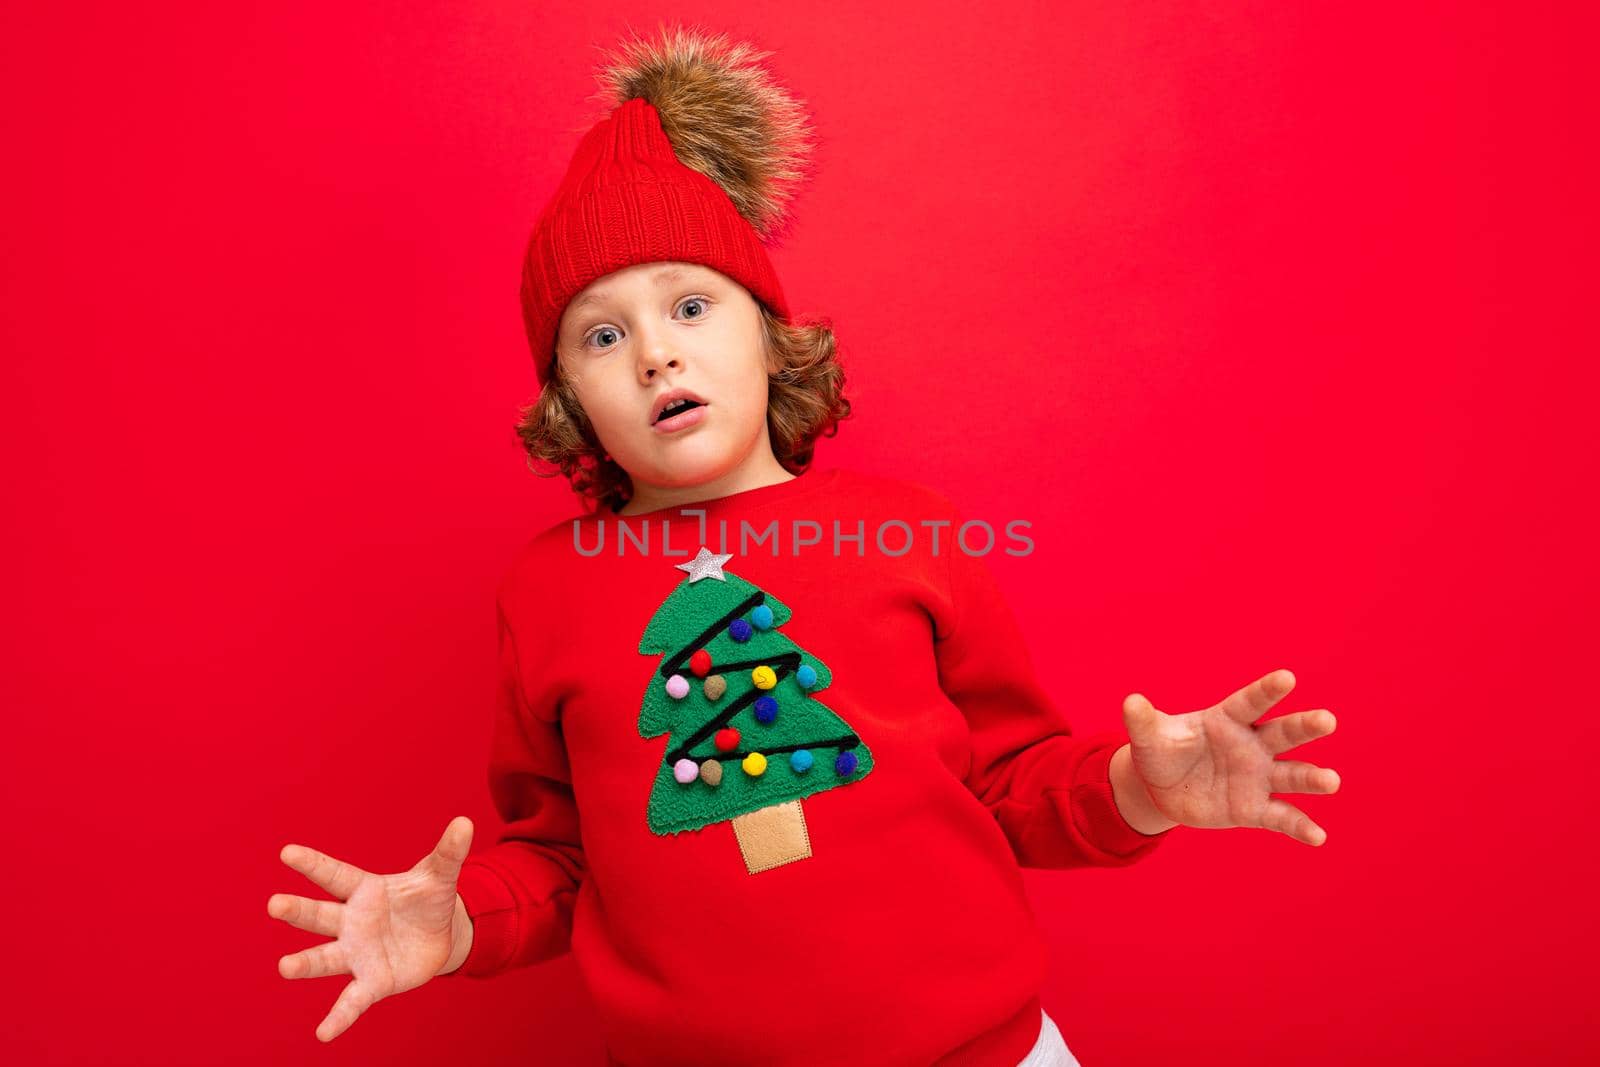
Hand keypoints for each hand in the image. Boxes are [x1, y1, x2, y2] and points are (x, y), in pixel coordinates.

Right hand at [268, 816, 474, 1040]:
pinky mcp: (372, 982)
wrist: (439, 936)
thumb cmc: (427, 900)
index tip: (286, 853)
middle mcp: (352, 923)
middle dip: (298, 910)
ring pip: (326, 958)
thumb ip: (449, 852)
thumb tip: (465, 822)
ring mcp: (357, 954)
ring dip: (305, 964)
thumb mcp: (440, 876)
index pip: (335, 875)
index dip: (313, 864)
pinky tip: (323, 1033)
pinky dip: (339, 1016)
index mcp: (364, 890)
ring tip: (284, 967)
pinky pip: (352, 1000)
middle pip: (320, 915)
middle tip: (274, 904)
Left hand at [1121, 669, 1339, 845]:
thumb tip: (1130, 702)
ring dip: (1312, 778)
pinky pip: (1281, 817)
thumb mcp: (1149, 737)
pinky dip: (1299, 827)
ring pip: (1291, 774)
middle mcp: (1251, 745)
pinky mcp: (1254, 808)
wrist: (1162, 788)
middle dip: (1304, 727)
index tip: (1287, 677)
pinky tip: (1319, 837)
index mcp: (1227, 719)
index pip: (1250, 702)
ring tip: (1331, 781)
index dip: (1267, 690)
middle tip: (1327, 720)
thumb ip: (1143, 720)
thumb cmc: (1161, 751)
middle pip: (1282, 733)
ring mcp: (1257, 777)